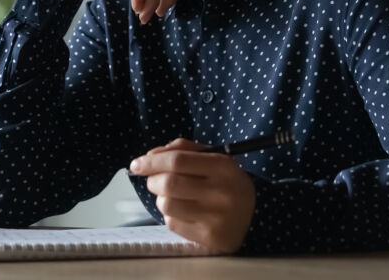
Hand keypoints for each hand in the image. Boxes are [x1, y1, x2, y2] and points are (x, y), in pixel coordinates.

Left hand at [129, 138, 255, 252]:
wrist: (252, 215)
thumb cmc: (223, 182)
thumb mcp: (211, 158)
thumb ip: (180, 150)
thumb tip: (149, 157)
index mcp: (222, 166)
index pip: (176, 161)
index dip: (151, 161)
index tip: (136, 164)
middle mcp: (222, 192)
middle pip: (168, 183)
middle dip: (152, 180)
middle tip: (154, 181)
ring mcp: (217, 217)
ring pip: (166, 205)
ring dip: (161, 199)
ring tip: (172, 197)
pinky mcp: (210, 238)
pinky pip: (172, 224)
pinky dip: (170, 216)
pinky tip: (184, 212)